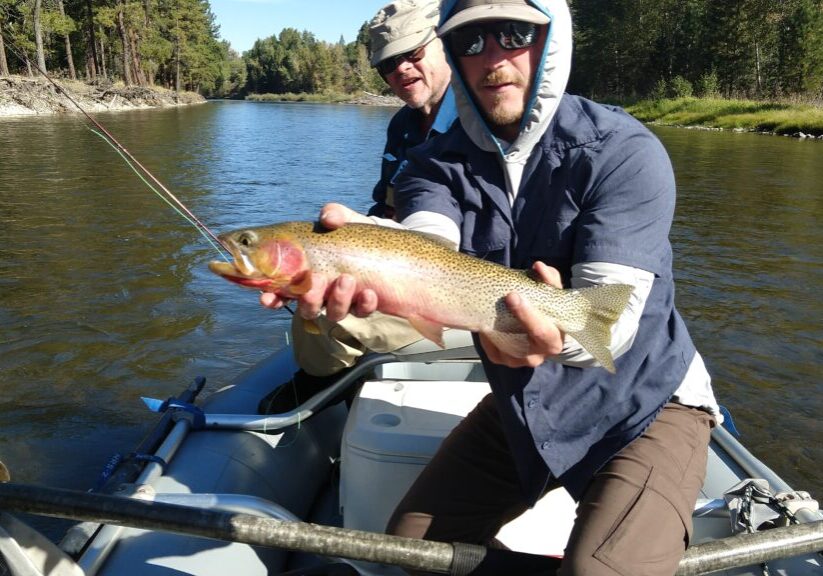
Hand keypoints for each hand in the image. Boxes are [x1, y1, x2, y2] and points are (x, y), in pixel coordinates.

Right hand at [259, 203, 378, 317]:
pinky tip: (370, 292)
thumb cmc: (363, 234)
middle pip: (307, 307)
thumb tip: (327, 217)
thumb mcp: (350, 221)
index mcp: (311, 272)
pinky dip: (364, 304)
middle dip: (309, 299)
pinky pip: (362, 312)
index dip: (273, 297)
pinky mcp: (367, 305)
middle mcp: (325, 291)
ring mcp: (346, 301)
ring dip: (337, 299)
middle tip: (316, 281)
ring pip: (333, 313)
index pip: (284, 290)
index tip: (267, 298)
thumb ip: (336, 214)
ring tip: (347, 279)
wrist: (397, 246)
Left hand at [479, 262, 565, 367]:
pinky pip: (492, 351)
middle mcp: (538, 354)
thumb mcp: (548, 291)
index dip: (530, 316)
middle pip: (526, 346)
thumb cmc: (542, 307)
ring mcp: (519, 359)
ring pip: (506, 350)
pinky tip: (484, 322)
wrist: (533, 323)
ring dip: (496, 330)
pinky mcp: (502, 359)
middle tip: (507, 298)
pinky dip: (487, 337)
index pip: (545, 332)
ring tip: (489, 310)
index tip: (514, 295)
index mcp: (554, 339)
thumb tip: (539, 267)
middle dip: (515, 321)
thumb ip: (548, 278)